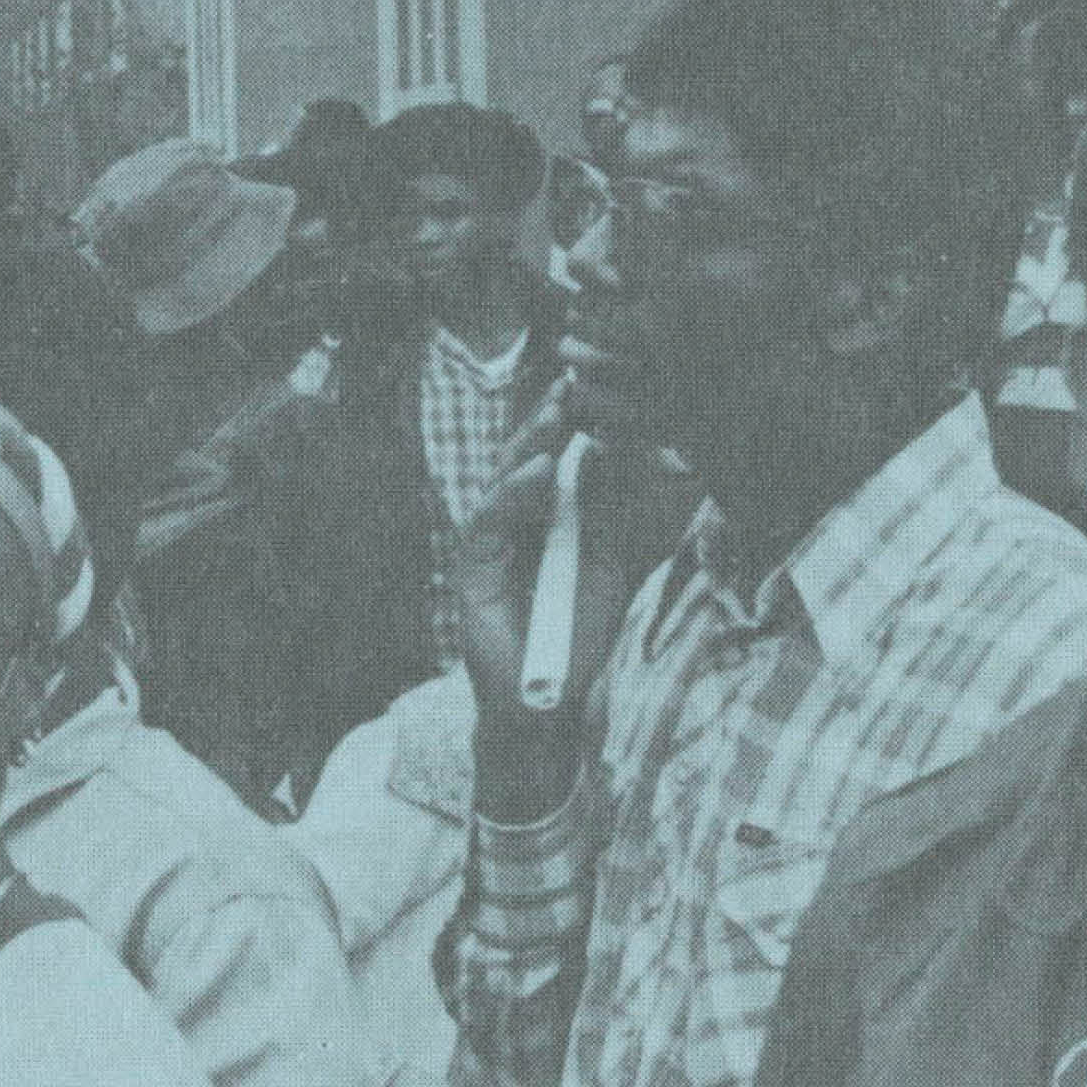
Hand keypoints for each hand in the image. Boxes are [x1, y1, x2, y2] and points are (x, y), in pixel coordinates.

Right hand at [435, 413, 681, 816]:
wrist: (551, 702)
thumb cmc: (580, 635)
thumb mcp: (608, 561)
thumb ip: (607, 512)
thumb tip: (613, 451)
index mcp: (546, 517)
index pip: (555, 457)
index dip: (572, 423)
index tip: (599, 386)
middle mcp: (514, 523)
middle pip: (526, 458)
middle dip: (551, 421)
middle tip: (576, 384)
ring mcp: (490, 543)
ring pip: (505, 480)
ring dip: (533, 445)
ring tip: (560, 414)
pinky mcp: (473, 567)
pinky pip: (491, 521)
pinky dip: (515, 494)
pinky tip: (541, 472)